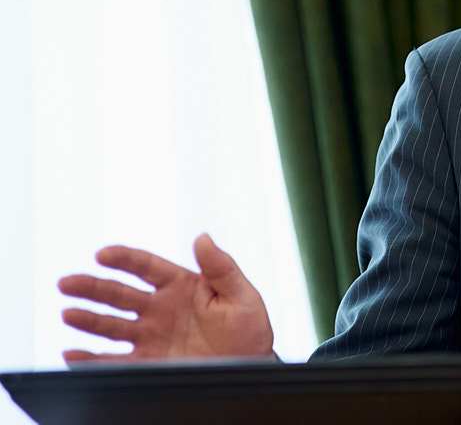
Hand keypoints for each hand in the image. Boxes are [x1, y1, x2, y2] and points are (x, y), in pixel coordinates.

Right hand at [58, 234, 273, 362]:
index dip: (124, 259)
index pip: (147, 267)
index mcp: (182, 286)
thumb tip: (203, 237)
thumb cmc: (248, 328)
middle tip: (67, 282)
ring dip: (87, 319)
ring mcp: (151, 335)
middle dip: (92, 287)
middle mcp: (160, 309)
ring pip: (111, 325)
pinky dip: (91, 359)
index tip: (103, 254)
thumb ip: (221, 268)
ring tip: (67, 314)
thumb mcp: (242, 295)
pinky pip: (114, 361)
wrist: (250, 367)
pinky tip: (72, 354)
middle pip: (119, 294)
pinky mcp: (148, 363)